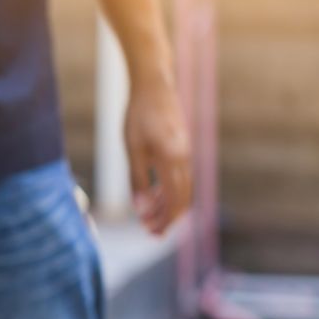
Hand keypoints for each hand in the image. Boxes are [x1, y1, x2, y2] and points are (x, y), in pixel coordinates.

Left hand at [125, 70, 191, 235]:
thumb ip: (137, 180)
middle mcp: (184, 157)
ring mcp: (186, 151)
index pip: (173, 200)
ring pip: (183, 188)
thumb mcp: (132, 149)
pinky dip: (170, 190)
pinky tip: (154, 195)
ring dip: (168, 205)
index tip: (152, 233)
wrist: (153, 84)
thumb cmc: (138, 115)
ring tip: (151, 217)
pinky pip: (181, 176)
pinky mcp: (182, 147)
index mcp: (171, 159)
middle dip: (168, 218)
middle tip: (152, 233)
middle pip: (182, 198)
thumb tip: (141, 210)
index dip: (164, 220)